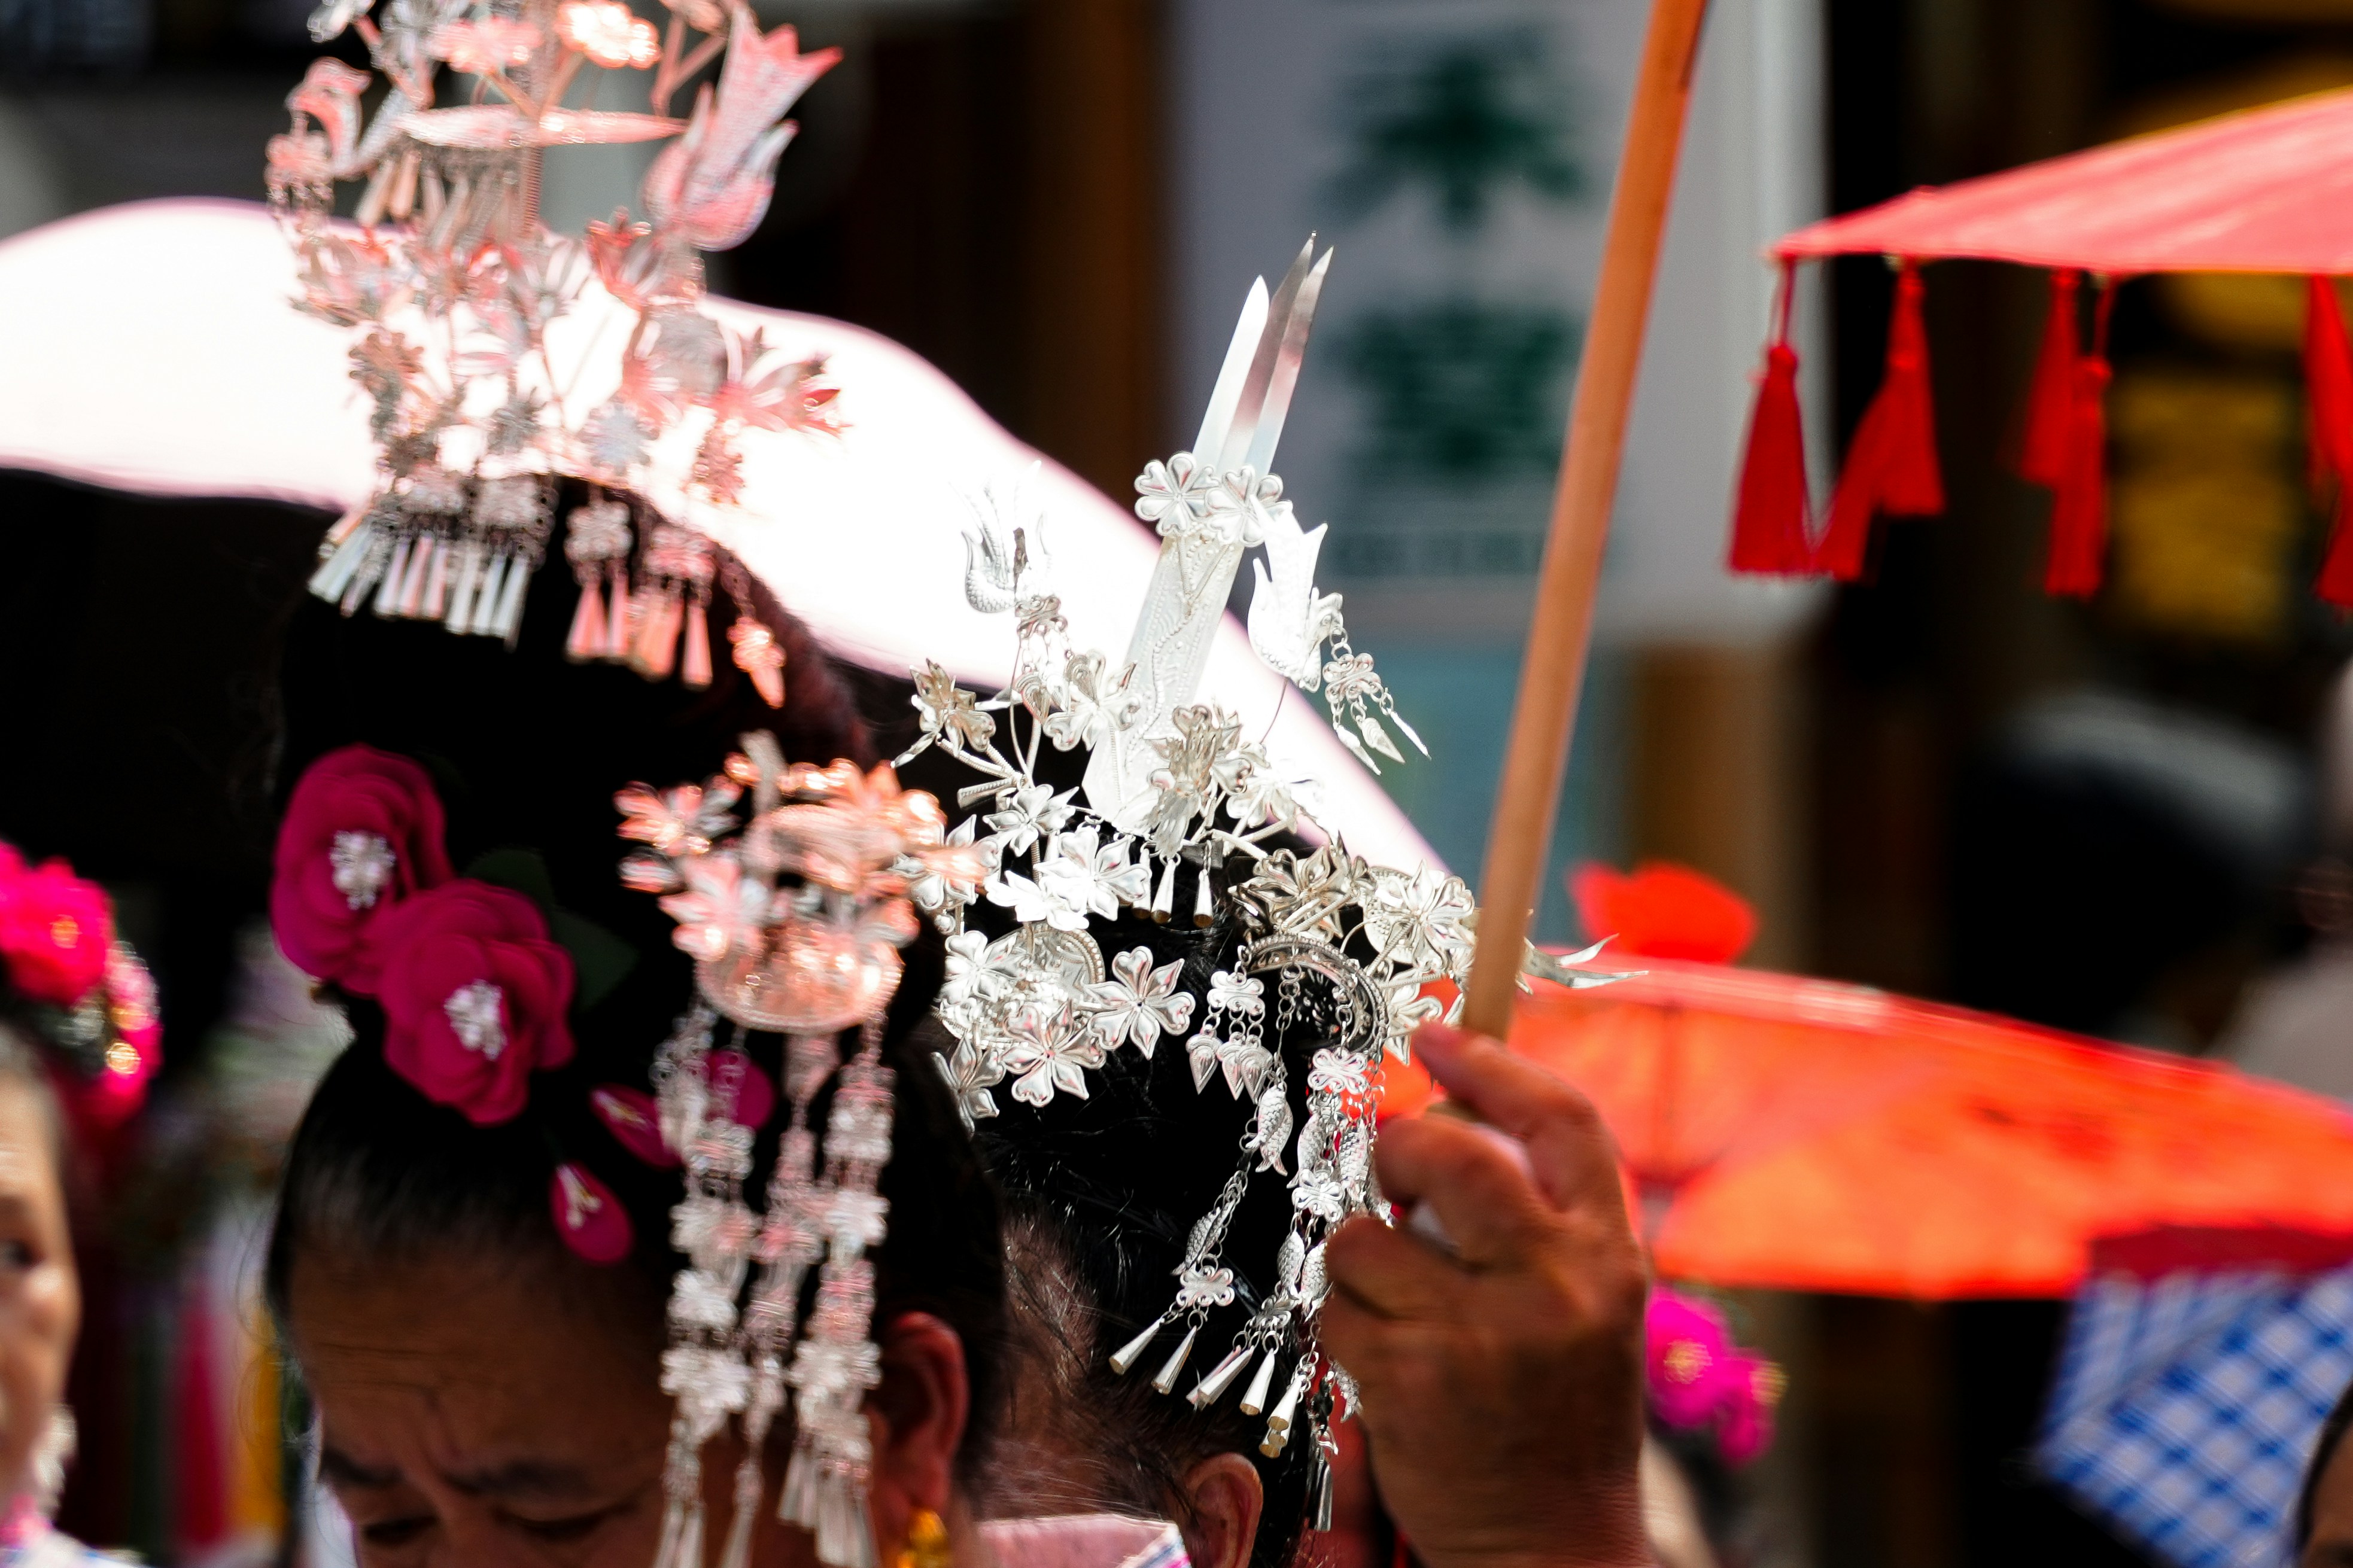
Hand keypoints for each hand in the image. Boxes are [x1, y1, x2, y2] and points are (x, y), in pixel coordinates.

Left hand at [1320, 1020, 1649, 1567]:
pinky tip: (1386, 1359)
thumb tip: (1454, 1115)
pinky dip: (1345, 1325)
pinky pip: (1336, 1308)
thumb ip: (1543, 1216)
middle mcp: (1555, 1286)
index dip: (1491, 1065)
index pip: (1559, 1119)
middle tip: (1395, 1180)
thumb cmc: (1561, 1412)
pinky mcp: (1410, 1380)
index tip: (1440, 1038)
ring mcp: (1480, 1334)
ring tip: (1400, 1302)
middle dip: (1400, 1151)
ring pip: (1367, 1233)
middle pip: (1448, 1151)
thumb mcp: (1591, 1304)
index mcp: (1609, 1256)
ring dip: (1362, 1258)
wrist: (1553, 1544)